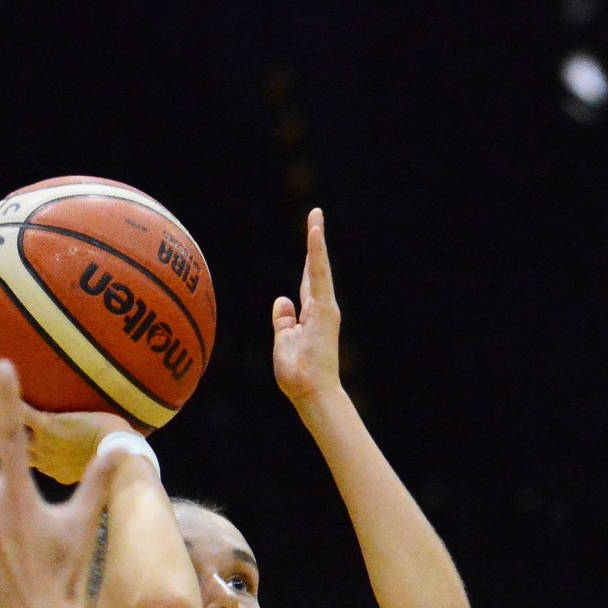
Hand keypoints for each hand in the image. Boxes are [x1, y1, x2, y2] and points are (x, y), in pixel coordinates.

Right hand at [0, 384, 134, 485]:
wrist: (131, 465)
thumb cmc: (126, 466)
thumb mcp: (102, 467)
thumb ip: (94, 465)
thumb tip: (99, 452)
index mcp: (54, 471)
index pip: (22, 464)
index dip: (5, 456)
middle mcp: (44, 462)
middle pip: (4, 449)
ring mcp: (45, 445)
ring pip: (3, 431)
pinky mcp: (51, 429)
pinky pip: (18, 408)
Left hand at [272, 208, 341, 406]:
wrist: (311, 392)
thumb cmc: (298, 374)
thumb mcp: (283, 341)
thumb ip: (283, 320)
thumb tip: (282, 300)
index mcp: (310, 317)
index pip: (307, 283)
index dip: (306, 264)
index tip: (308, 245)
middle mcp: (320, 309)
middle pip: (316, 269)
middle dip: (315, 243)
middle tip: (315, 216)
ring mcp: (325, 308)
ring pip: (319, 267)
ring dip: (317, 240)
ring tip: (315, 215)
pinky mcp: (325, 309)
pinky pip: (319, 274)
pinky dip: (317, 253)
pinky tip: (315, 232)